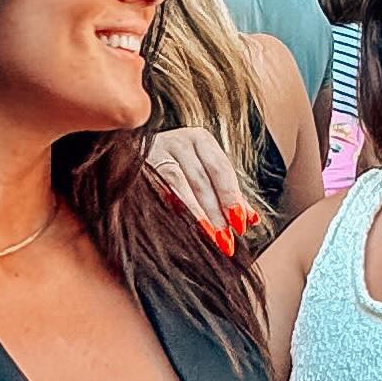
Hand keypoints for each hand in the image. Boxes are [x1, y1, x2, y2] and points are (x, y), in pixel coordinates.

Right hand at [146, 124, 255, 256]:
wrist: (129, 155)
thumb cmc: (176, 168)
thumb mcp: (204, 176)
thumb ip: (228, 196)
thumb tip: (252, 219)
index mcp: (199, 139)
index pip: (221, 170)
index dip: (232, 198)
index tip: (242, 225)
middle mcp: (177, 140)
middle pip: (202, 179)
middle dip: (216, 211)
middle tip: (226, 240)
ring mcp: (154, 150)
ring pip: (178, 182)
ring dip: (195, 212)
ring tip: (208, 237)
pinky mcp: (135, 165)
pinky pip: (154, 186)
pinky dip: (168, 205)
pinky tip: (177, 225)